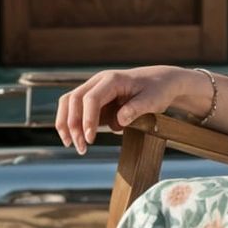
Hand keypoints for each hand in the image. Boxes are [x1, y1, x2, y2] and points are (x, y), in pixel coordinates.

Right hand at [55, 66, 194, 153]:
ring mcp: (95, 89)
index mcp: (112, 79)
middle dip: (73, 124)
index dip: (87, 119)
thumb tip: (117, 122)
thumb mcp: (153, 100)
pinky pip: (76, 109)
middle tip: (81, 147)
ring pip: (69, 102)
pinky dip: (72, 123)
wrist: (161, 81)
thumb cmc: (158, 90)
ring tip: (72, 145)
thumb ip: (135, 109)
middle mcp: (99, 82)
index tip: (90, 139)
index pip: (91, 98)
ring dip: (66, 124)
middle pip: (74, 99)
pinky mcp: (95, 99)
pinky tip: (76, 139)